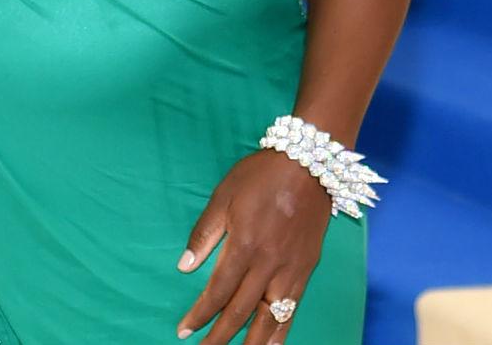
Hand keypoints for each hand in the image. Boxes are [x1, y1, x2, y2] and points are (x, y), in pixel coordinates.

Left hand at [177, 151, 331, 343]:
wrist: (307, 165)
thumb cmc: (259, 176)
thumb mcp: (223, 196)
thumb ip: (204, 234)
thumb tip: (185, 267)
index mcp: (245, 246)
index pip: (218, 291)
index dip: (200, 314)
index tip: (184, 330)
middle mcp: (268, 265)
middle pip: (241, 311)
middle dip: (220, 336)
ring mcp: (291, 270)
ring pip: (270, 318)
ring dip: (252, 343)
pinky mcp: (306, 270)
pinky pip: (292, 309)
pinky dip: (281, 331)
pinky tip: (272, 344)